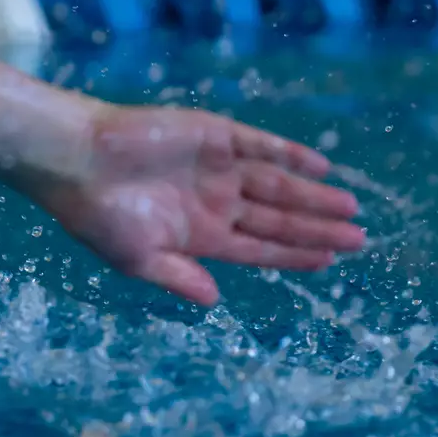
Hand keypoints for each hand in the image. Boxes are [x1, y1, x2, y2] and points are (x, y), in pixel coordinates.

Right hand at [28, 104, 364, 304]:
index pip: (259, 248)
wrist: (76, 162)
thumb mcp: (138, 259)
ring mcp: (216, 167)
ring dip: (313, 198)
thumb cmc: (98, 216)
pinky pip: (261, 145)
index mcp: (198, 235)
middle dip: (317, 229)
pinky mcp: (213, 135)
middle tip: (361, 240)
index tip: (330, 263)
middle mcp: (214, 201)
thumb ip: (179, 277)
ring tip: (351, 210)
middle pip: (278, 219)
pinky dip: (291, 155)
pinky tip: (322, 167)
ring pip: (278, 184)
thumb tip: (214, 301)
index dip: (295, 256)